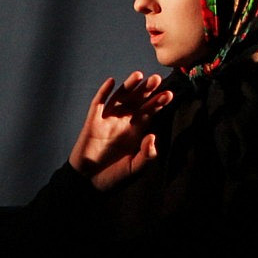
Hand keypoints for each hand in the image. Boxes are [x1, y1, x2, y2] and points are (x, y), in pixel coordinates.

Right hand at [68, 72, 172, 190]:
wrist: (89, 182)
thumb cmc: (114, 176)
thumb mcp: (135, 169)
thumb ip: (146, 155)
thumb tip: (152, 136)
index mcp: (135, 131)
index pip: (149, 112)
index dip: (158, 102)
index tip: (169, 94)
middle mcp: (123, 122)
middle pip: (136, 101)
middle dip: (146, 90)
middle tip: (156, 79)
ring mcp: (107, 120)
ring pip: (119, 98)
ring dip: (128, 86)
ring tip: (139, 75)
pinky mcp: (92, 122)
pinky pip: (98, 104)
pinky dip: (104, 92)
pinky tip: (112, 82)